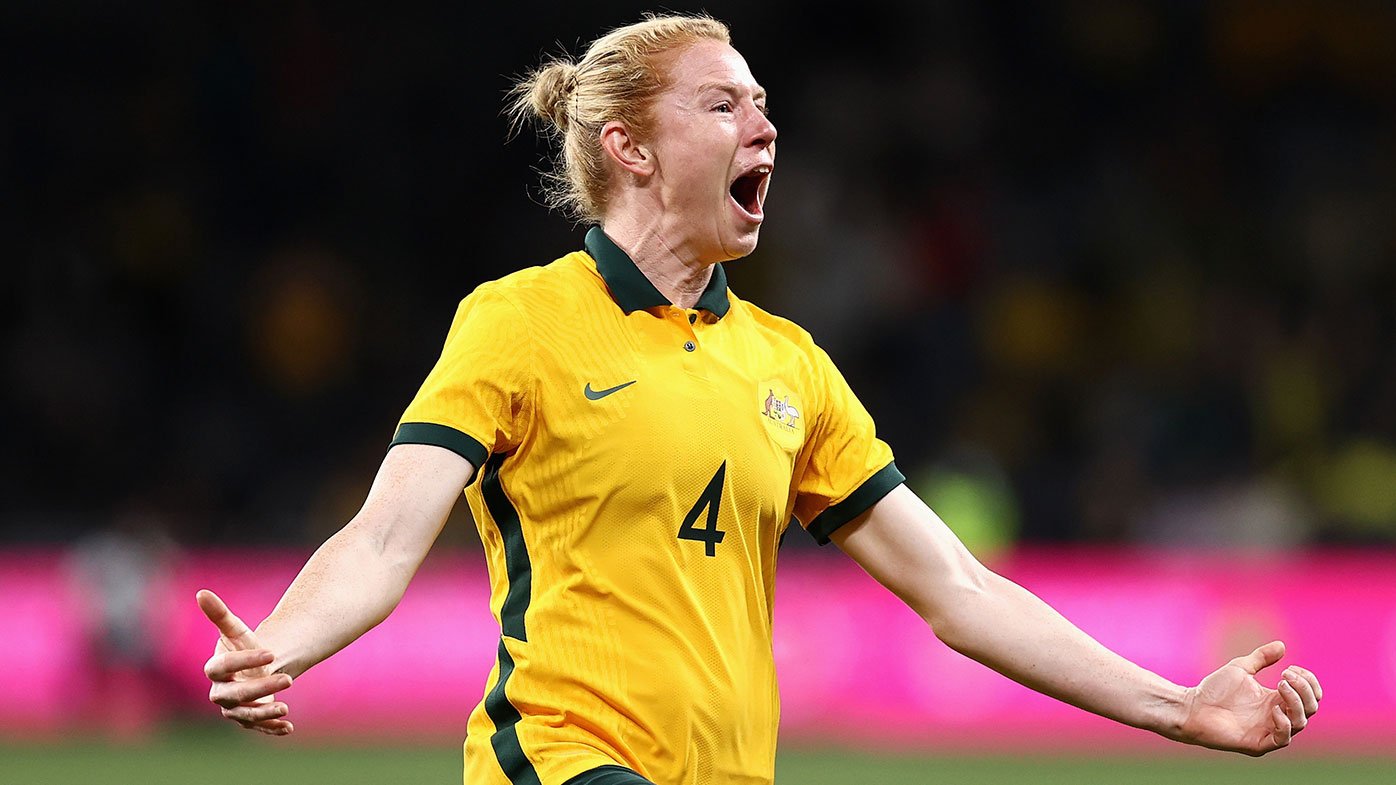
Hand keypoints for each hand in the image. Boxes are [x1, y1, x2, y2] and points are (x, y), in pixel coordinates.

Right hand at [198, 589, 294, 735]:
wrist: (254, 668)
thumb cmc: (243, 647)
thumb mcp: (235, 630)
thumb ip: (219, 614)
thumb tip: (201, 592)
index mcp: (214, 669)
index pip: (223, 666)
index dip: (245, 660)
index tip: (271, 652)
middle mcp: (220, 692)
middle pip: (236, 694)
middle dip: (262, 687)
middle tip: (289, 679)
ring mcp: (233, 708)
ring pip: (246, 714)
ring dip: (265, 713)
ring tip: (285, 707)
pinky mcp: (248, 719)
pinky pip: (258, 727)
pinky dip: (272, 728)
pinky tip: (288, 727)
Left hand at [1178, 640, 1321, 755]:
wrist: (1192, 707)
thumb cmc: (1215, 690)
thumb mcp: (1241, 668)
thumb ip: (1261, 658)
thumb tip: (1282, 645)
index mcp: (1277, 700)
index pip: (1309, 695)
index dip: (1308, 682)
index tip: (1291, 669)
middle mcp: (1278, 716)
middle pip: (1310, 708)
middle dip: (1304, 689)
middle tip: (1285, 676)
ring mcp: (1270, 731)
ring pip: (1301, 722)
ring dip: (1295, 702)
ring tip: (1279, 685)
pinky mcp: (1259, 743)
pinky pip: (1283, 739)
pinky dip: (1284, 723)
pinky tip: (1274, 709)